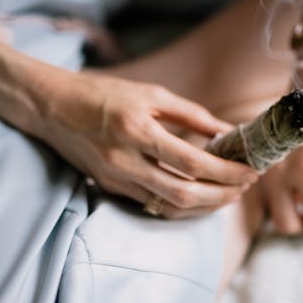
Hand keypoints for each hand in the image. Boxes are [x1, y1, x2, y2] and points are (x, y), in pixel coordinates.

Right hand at [33, 70, 257, 218]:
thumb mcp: (151, 94)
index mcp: (138, 130)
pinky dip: (181, 207)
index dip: (226, 171)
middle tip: (245, 187)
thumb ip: (192, 115)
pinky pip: (153, 207)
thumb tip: (228, 132)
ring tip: (229, 194)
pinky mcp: (109, 189)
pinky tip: (200, 198)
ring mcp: (116, 180)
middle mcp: (126, 161)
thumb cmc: (104, 95)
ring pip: (169, 208)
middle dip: (222, 195)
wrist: (53, 108)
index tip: (250, 170)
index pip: (192, 162)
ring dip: (205, 207)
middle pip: (184, 195)